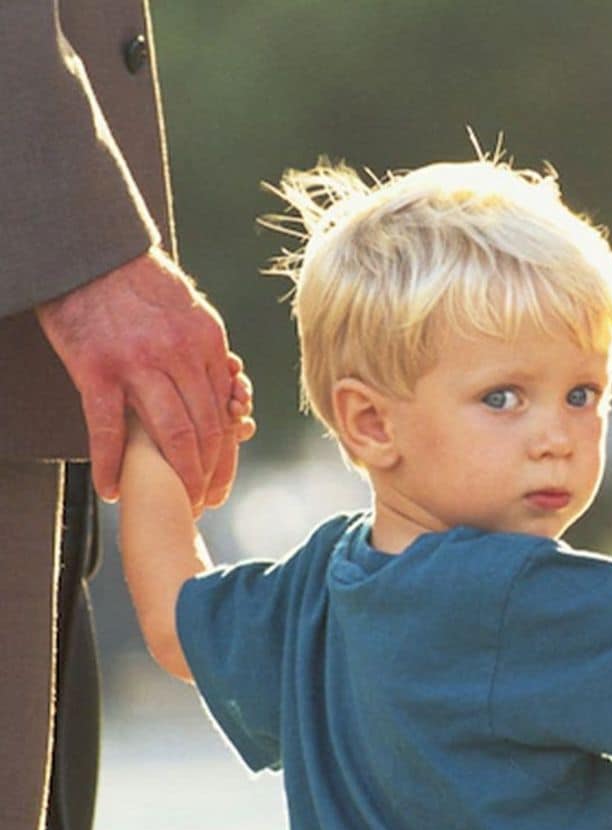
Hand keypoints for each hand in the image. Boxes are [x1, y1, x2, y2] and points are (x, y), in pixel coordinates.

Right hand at [36, 248, 244, 511]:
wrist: (89, 254)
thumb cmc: (141, 288)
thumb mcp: (191, 315)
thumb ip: (210, 358)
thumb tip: (232, 397)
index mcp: (208, 345)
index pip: (225, 414)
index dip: (227, 456)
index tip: (222, 485)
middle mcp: (180, 356)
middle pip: (205, 432)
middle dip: (207, 477)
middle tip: (202, 505)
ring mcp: (138, 364)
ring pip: (170, 435)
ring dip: (175, 479)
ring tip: (173, 504)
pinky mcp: (96, 369)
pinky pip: (107, 429)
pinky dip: (111, 465)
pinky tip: (112, 490)